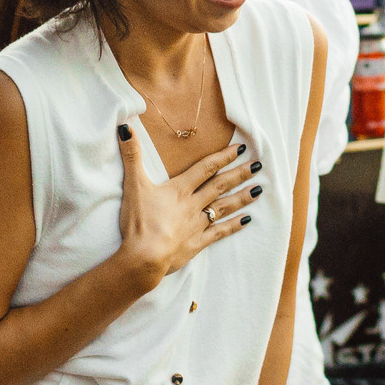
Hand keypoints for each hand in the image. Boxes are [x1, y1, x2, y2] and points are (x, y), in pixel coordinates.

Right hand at [112, 125, 261, 284]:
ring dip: (242, 197)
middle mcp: (193, 204)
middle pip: (220, 185)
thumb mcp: (133, 185)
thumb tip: (126, 127)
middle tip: (258, 165)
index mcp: (179, 189)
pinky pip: (219, 233)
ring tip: (259, 189)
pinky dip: (233, 226)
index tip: (241, 148)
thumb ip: (131, 156)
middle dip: (239, 174)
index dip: (223, 157)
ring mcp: (197, 225)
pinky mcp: (197, 244)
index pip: (205, 168)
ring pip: (224, 207)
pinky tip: (247, 221)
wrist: (145, 257)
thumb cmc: (139, 221)